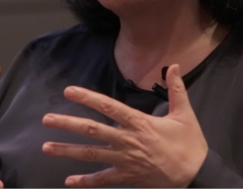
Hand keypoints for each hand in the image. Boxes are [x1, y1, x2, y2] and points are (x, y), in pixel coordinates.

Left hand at [41, 64, 207, 187]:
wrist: (197, 176)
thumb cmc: (190, 145)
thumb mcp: (185, 115)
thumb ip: (177, 89)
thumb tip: (175, 65)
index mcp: (139, 123)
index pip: (108, 107)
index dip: (87, 98)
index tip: (69, 91)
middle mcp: (128, 141)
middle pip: (92, 131)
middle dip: (67, 124)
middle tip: (46, 120)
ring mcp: (125, 161)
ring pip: (91, 155)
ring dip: (67, 151)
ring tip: (46, 147)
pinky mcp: (127, 178)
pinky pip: (103, 180)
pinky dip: (85, 181)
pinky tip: (69, 181)